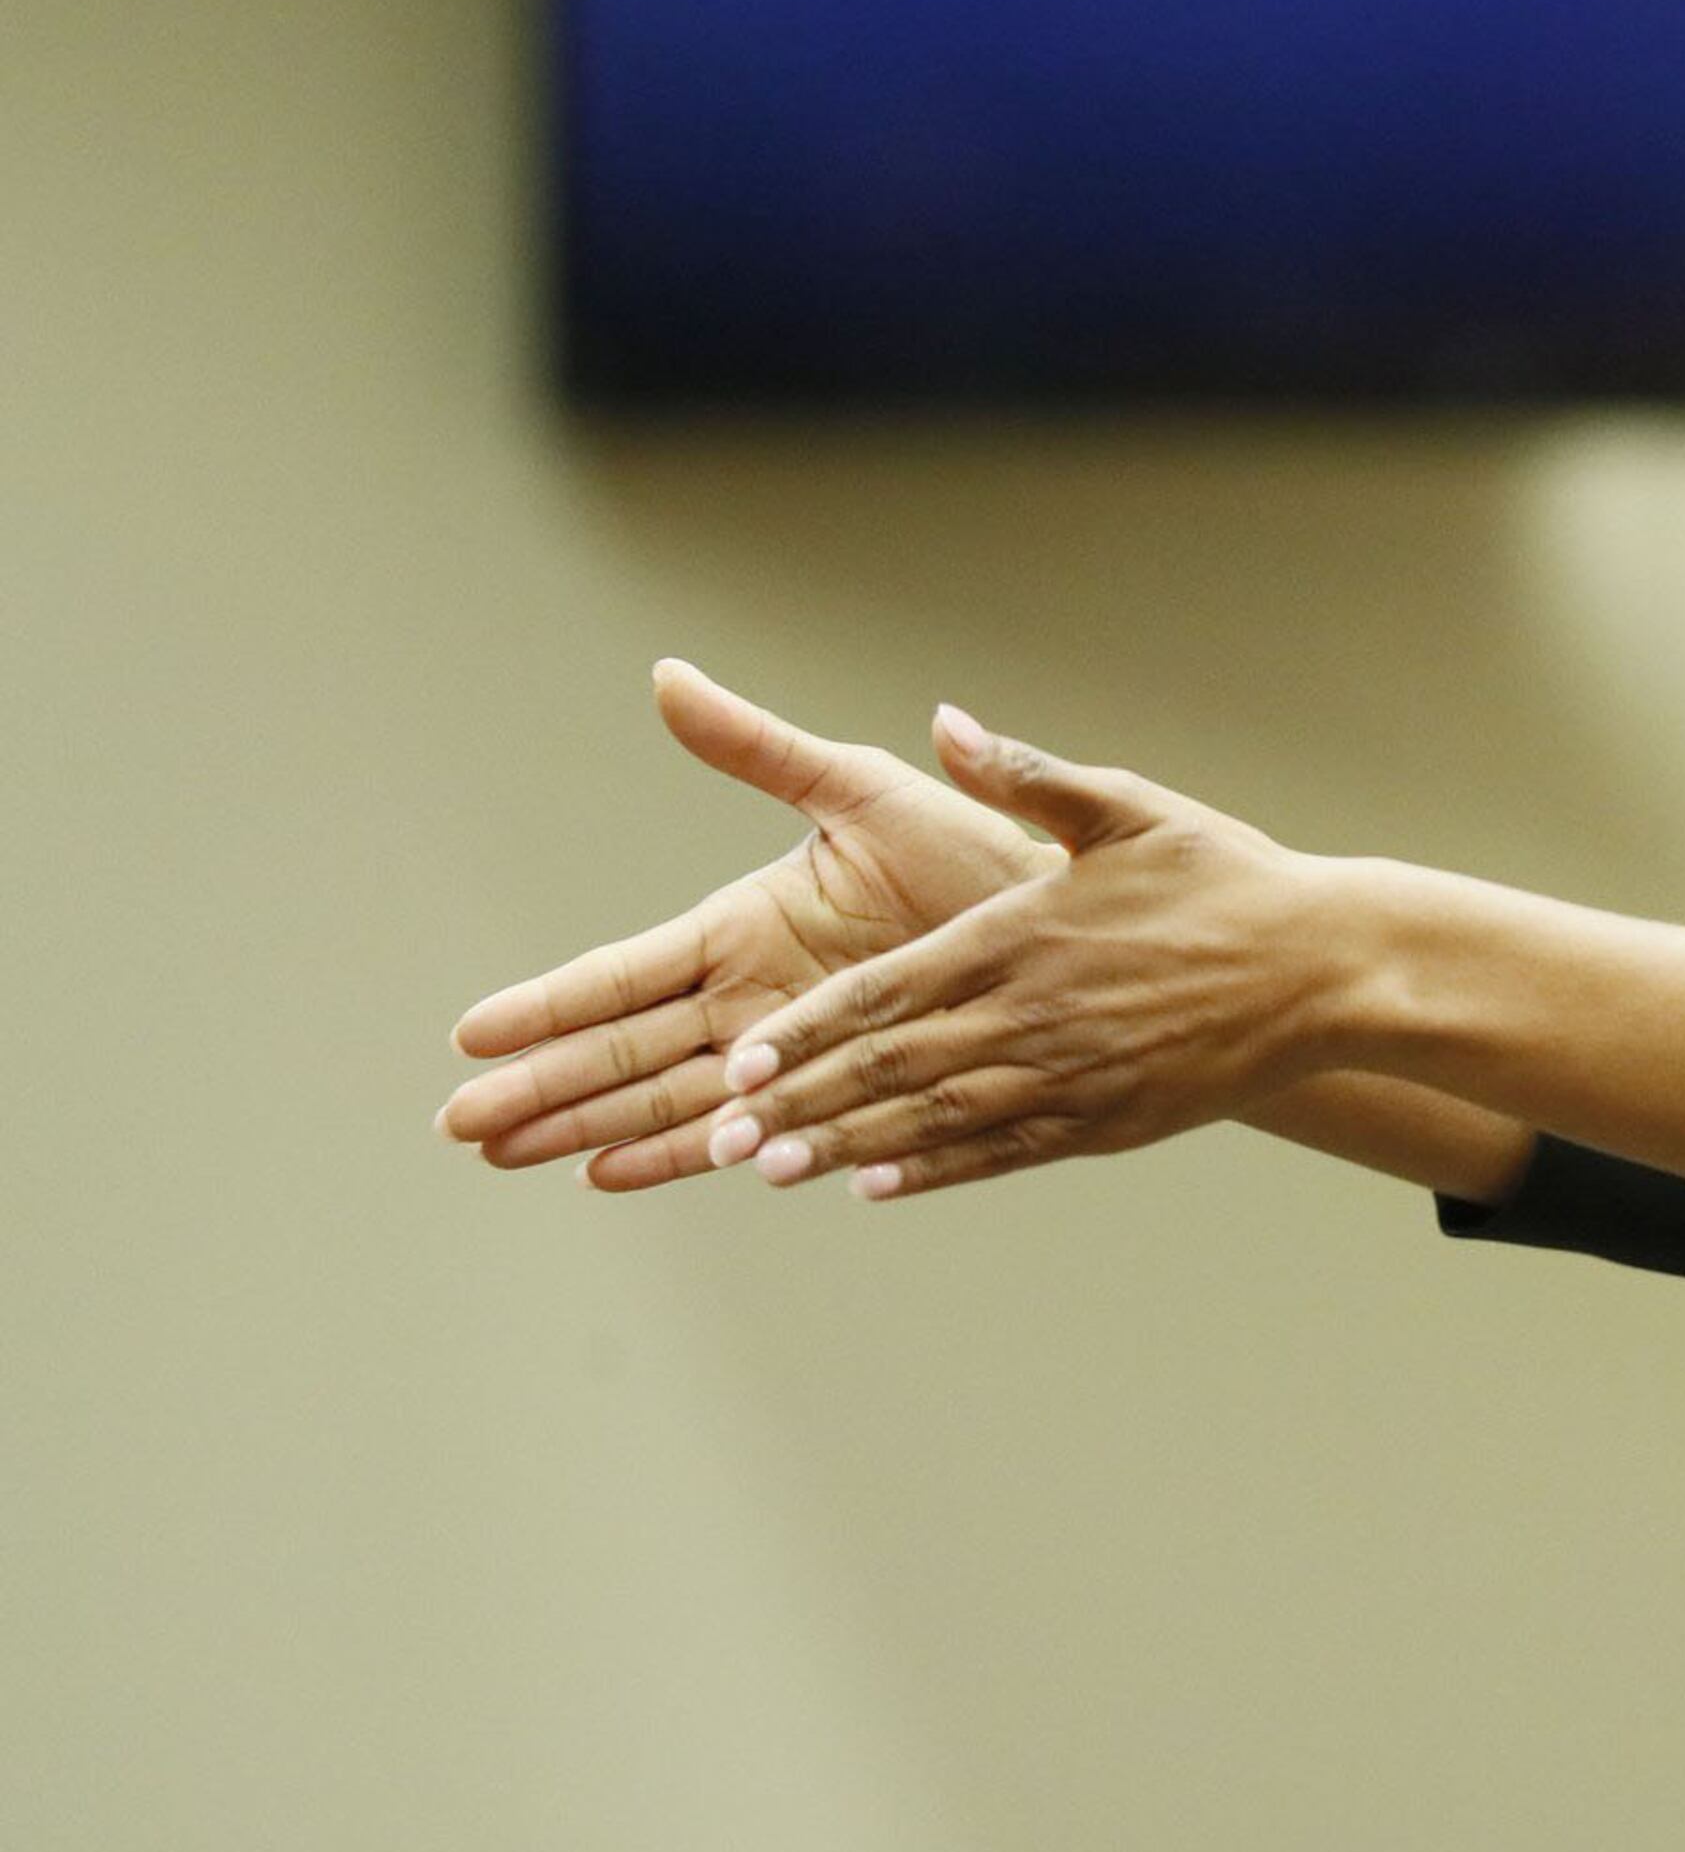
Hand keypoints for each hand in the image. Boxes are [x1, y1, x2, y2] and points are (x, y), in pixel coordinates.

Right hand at [436, 660, 1060, 1188]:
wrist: (1058, 919)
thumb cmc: (970, 847)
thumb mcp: (856, 788)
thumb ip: (757, 745)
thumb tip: (669, 677)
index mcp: (744, 925)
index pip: (623, 974)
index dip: (549, 1003)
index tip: (472, 1033)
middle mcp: (752, 995)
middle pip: (623, 1049)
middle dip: (542, 1084)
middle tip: (457, 1123)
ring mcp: (789, 1049)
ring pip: (665, 1097)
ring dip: (587, 1126)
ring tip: (509, 1156)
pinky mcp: (838, 1087)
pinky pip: (748, 1128)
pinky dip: (682, 1153)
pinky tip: (610, 1174)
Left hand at [702, 707, 1347, 1201]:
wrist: (1328, 967)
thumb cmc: (1229, 878)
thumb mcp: (1126, 807)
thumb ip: (1023, 774)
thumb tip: (943, 724)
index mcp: (1023, 933)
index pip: (889, 989)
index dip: (808, 1028)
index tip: (741, 1056)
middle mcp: (1035, 1014)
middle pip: (893, 1065)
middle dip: (800, 1101)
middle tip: (722, 1132)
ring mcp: (1072, 1075)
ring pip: (935, 1119)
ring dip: (845, 1145)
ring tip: (769, 1168)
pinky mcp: (1108, 1119)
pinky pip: (1001, 1152)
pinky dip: (932, 1171)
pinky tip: (873, 1185)